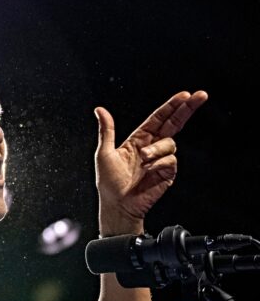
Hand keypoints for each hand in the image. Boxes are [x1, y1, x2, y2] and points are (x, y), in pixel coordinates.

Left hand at [94, 91, 207, 234]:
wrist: (118, 206)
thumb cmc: (109, 183)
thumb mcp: (104, 153)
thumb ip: (107, 130)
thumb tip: (100, 110)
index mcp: (138, 140)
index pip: (158, 119)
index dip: (171, 106)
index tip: (184, 95)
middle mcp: (151, 148)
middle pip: (173, 124)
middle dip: (187, 109)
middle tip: (200, 96)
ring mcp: (161, 160)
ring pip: (170, 143)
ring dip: (157, 148)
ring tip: (144, 159)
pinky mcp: (167, 173)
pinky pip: (170, 160)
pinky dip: (159, 163)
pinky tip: (149, 171)